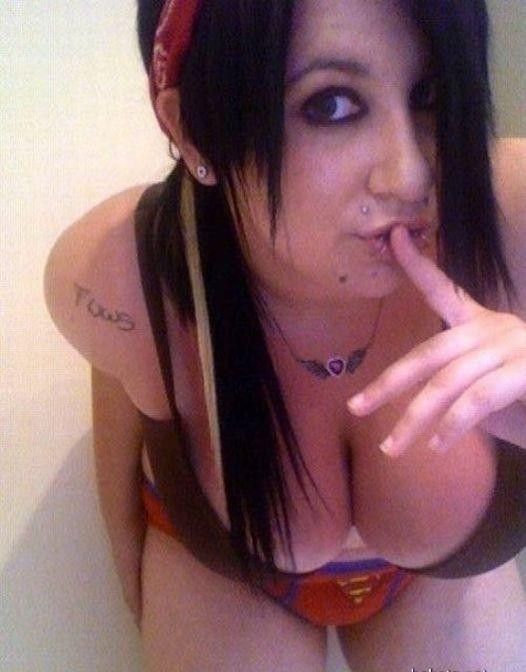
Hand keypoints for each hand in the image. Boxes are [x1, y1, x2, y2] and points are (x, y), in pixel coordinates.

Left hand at [347, 225, 525, 456]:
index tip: (393, 236)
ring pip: (447, 382)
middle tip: (356, 407)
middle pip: (428, 352)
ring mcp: (514, 346)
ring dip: (415, 419)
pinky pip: (479, 398)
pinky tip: (437, 446)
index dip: (418, 264)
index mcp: (484, 326)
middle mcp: (496, 329)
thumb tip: (422, 407)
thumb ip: (457, 390)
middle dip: (388, 384)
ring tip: (392, 448)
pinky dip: (454, 425)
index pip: (445, 290)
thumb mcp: (487, 396)